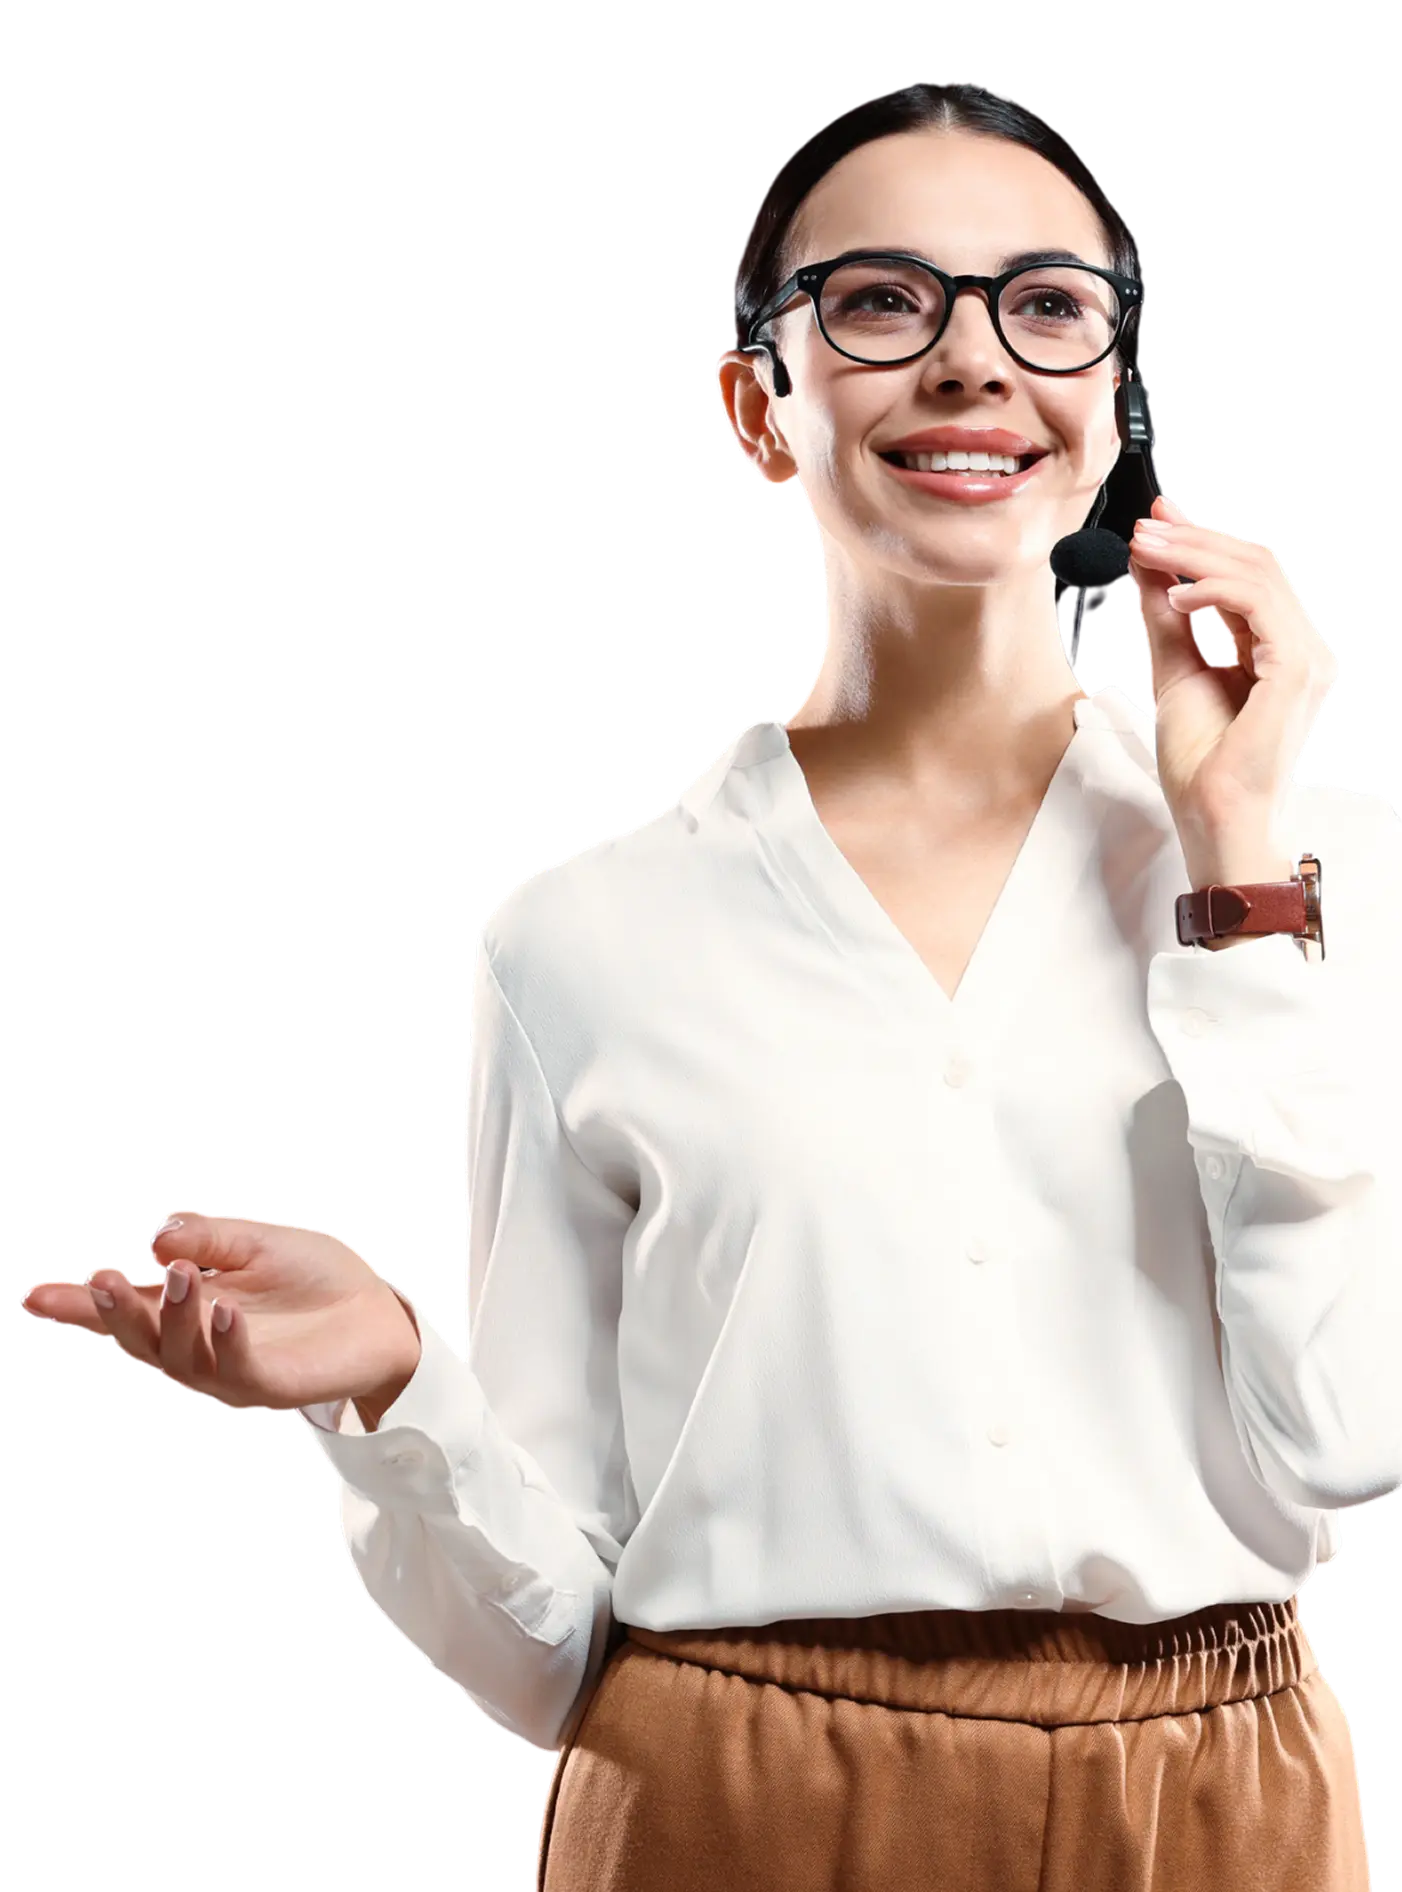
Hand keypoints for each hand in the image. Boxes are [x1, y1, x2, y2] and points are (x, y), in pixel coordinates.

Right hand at [19, 1212, 421, 1412]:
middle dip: (115, 1313)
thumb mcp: (256, 1241)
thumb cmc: (313, 1276)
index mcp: (187, 1310)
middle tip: (102, 1280)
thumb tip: (158, 1236)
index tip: (33, 1296)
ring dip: (173, 1316)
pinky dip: (227, 1341)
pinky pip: (238, 1368)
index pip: (125, 1309)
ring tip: (181, 1275)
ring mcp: (229, 1370)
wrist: (378, 1310)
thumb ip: (208, 1237)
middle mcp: (197, 1345)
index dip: (78, 1307)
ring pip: (181, 1356)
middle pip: (139, 1339)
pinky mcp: (268, 1385)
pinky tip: (226, 1310)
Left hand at [1128, 494, 1337, 842]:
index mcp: (1275, 650)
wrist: (1214, 817)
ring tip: (1148, 551)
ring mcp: (1305, 659)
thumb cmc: (1202, 764)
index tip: (1157, 519)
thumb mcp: (1174, 672)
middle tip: (1145, 528)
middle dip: (1195, 539)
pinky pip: (1260, 605)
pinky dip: (1214, 590)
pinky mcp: (1296, 672)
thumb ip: (1165, 619)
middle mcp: (1298, 649)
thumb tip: (1146, 568)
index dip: (1202, 541)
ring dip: (1197, 555)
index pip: (1244, 579)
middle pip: (1256, 566)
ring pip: (1260, 575)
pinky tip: (1174, 595)